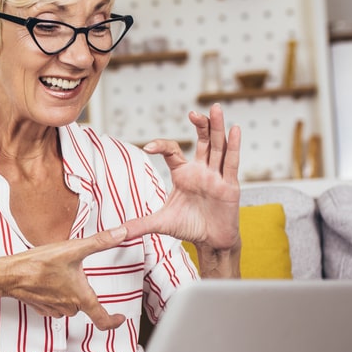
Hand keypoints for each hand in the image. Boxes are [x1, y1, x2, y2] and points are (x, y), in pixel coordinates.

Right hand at [0, 227, 128, 330]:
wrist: (9, 274)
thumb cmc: (38, 264)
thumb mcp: (73, 249)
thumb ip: (101, 241)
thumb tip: (122, 233)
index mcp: (80, 296)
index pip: (103, 319)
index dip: (114, 321)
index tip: (120, 318)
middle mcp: (68, 306)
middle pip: (85, 306)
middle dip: (84, 292)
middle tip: (77, 275)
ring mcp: (53, 308)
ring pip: (69, 305)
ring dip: (69, 294)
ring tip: (60, 275)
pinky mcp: (41, 307)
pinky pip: (54, 305)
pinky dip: (55, 295)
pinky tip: (48, 281)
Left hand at [124, 104, 240, 249]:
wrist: (211, 242)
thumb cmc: (189, 227)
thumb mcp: (160, 224)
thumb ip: (139, 225)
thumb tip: (117, 233)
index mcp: (183, 174)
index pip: (172, 152)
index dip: (161, 146)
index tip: (147, 147)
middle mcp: (201, 170)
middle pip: (202, 141)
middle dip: (200, 125)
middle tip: (193, 113)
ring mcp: (216, 176)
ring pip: (218, 147)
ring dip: (217, 128)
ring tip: (216, 109)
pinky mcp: (230, 185)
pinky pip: (231, 163)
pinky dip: (234, 146)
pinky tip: (235, 129)